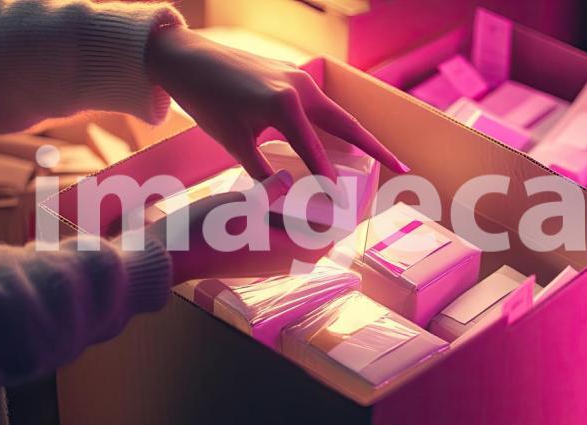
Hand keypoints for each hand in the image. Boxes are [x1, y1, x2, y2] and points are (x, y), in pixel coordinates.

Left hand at [145, 27, 409, 182]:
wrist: (187, 58)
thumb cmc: (207, 102)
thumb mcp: (234, 143)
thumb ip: (263, 172)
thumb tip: (287, 195)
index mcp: (286, 105)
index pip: (317, 151)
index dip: (330, 180)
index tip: (344, 205)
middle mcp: (301, 87)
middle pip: (346, 124)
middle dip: (374, 147)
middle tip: (400, 167)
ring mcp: (298, 77)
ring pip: (334, 112)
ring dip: (354, 134)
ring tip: (375, 158)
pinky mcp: (290, 75)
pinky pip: (318, 103)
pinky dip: (331, 123)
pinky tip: (334, 137)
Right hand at [145, 171, 334, 283]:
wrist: (170, 255)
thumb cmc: (208, 232)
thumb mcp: (244, 203)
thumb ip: (272, 190)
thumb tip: (289, 178)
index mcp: (290, 252)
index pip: (331, 235)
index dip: (343, 214)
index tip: (351, 190)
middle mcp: (282, 260)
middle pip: (316, 236)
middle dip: (324, 212)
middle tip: (329, 181)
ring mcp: (265, 259)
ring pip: (296, 236)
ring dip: (303, 215)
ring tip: (306, 184)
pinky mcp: (249, 254)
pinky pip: (277, 236)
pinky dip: (283, 219)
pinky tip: (274, 194)